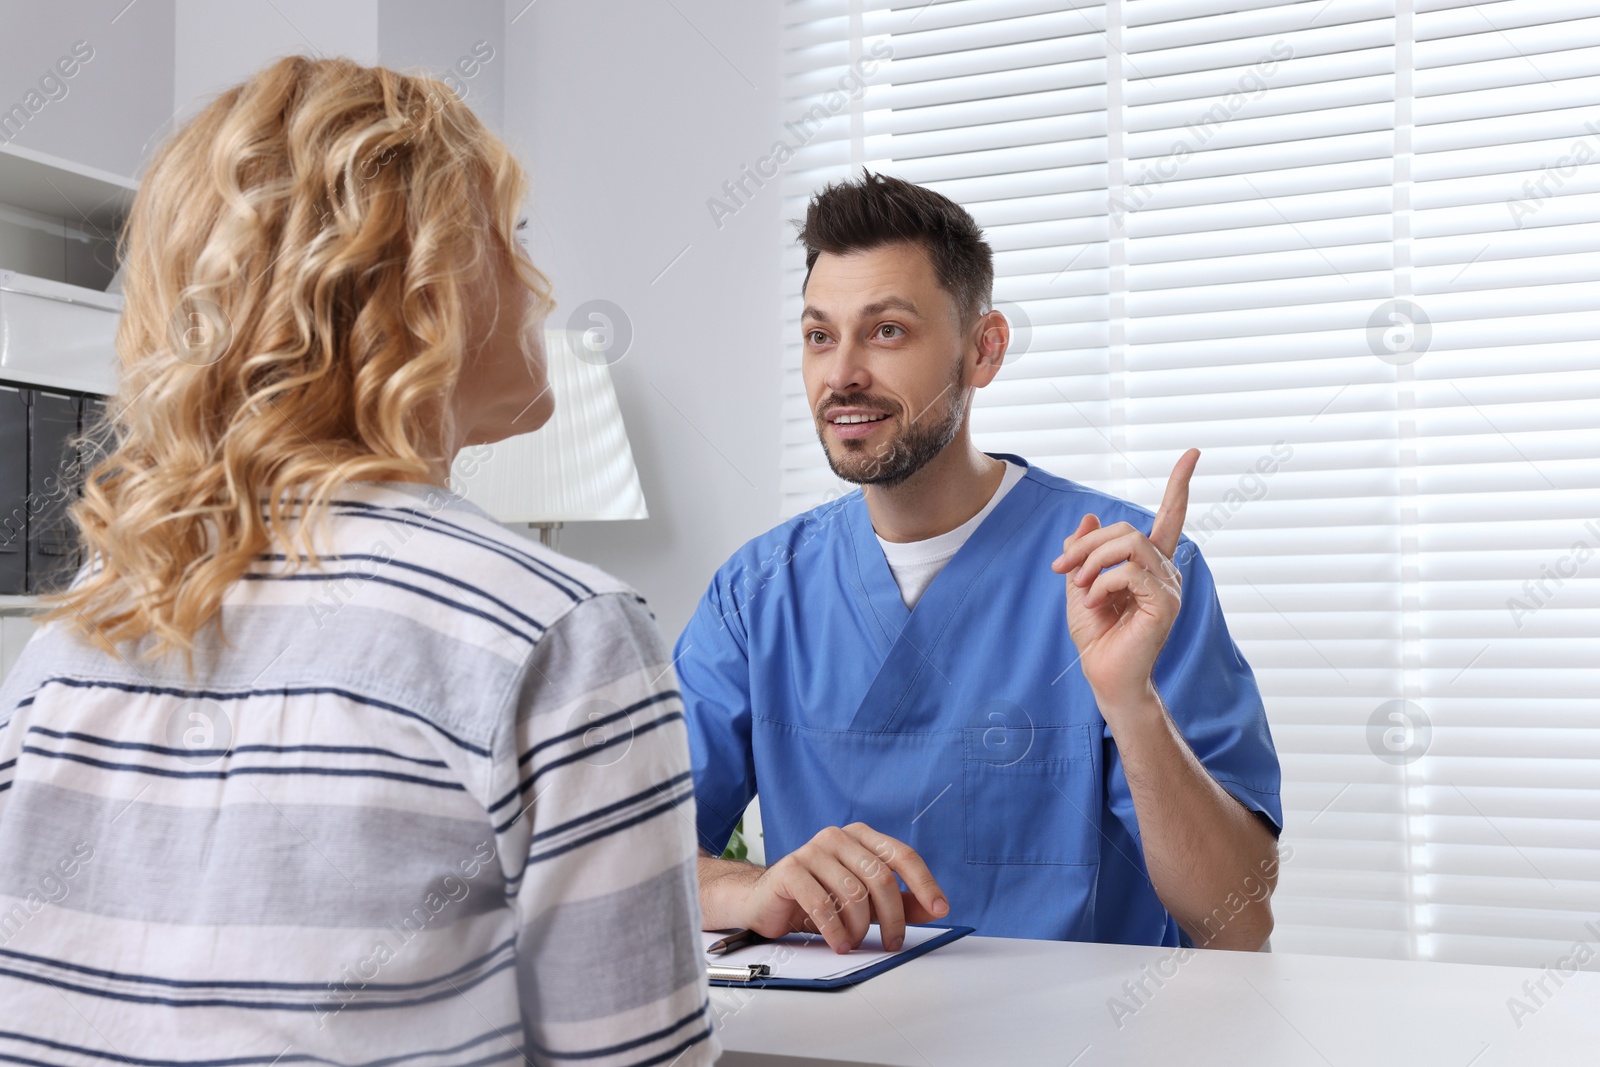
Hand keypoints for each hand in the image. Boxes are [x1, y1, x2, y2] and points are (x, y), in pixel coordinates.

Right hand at [737, 823, 948, 952]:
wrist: (767, 902)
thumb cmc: (819, 899)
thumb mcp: (865, 902)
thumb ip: (900, 902)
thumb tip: (936, 908)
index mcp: (860, 837)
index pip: (902, 855)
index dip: (924, 883)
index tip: (940, 909)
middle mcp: (837, 837)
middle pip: (880, 877)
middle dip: (892, 917)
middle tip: (892, 943)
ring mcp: (811, 850)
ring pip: (853, 893)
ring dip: (859, 927)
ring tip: (854, 942)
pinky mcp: (790, 869)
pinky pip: (821, 903)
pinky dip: (835, 930)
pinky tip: (838, 942)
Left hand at [1051, 449, 1198, 716]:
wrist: (1105, 676)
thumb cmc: (1098, 636)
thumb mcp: (1080, 585)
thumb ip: (1084, 551)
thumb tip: (1089, 515)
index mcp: (1150, 563)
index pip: (1171, 516)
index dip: (1181, 484)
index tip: (1193, 453)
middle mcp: (1166, 570)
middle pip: (1126, 529)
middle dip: (1087, 543)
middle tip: (1061, 568)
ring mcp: (1169, 585)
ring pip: (1129, 544)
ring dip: (1093, 560)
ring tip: (1080, 585)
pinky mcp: (1166, 603)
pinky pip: (1129, 571)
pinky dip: (1101, 583)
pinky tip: (1094, 602)